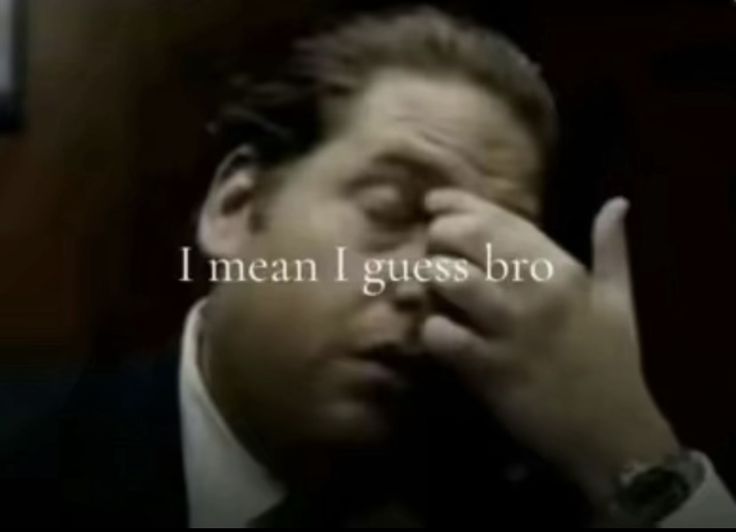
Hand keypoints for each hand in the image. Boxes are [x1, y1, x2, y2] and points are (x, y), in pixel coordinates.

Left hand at [420, 188, 679, 506]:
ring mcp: (510, 330)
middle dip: (439, 235)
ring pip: (451, 281)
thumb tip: (617, 202)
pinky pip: (443, 336)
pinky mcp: (490, 370)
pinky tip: (437, 331)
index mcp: (563, 269)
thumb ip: (612, 248)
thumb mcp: (618, 299)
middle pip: (469, 240)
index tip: (434, 201)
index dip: (460, 204)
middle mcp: (534, 291)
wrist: (613, 432)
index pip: (502, 220)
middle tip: (433, 244)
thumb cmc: (614, 362)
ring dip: (430, 277)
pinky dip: (431, 329)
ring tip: (428, 284)